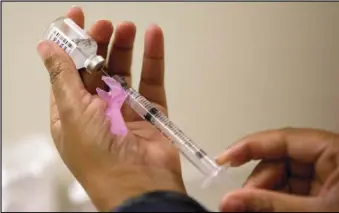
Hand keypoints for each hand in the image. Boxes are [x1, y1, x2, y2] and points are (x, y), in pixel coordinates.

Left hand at [37, 7, 184, 210]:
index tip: (78, 18)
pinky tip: (154, 37)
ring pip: (124, 72)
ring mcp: (125, 110)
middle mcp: (97, 110)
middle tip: (107, 25)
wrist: (140, 184)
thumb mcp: (73, 113)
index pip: (68, 71)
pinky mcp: (150, 111)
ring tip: (128, 27)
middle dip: (100, 44)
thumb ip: (62, 77)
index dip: (71, 44)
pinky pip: (151, 81)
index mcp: (72, 112)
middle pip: (97, 69)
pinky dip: (153, 59)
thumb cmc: (99, 154)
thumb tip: (45, 48)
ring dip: (125, 48)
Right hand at [217, 128, 338, 211]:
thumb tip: (232, 200)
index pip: (282, 139)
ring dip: (265, 194)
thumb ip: (270, 205)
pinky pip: (292, 190)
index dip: (249, 146)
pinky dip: (277, 202)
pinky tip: (266, 210)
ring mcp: (327, 175)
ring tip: (251, 210)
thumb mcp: (315, 212)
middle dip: (258, 183)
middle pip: (279, 160)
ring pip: (283, 177)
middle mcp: (331, 159)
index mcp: (337, 151)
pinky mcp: (325, 191)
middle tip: (239, 203)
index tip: (225, 159)